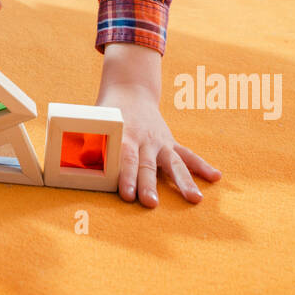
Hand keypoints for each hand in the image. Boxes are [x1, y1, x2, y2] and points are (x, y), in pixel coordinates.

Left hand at [100, 79, 221, 207]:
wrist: (130, 91)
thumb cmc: (107, 114)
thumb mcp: (96, 124)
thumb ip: (90, 144)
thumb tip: (78, 162)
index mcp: (124, 134)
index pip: (125, 158)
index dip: (126, 176)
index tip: (127, 195)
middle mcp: (145, 140)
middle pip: (147, 165)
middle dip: (149, 186)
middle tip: (151, 204)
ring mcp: (160, 141)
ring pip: (173, 163)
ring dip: (184, 182)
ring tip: (195, 199)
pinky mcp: (170, 142)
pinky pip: (188, 155)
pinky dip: (202, 166)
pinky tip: (217, 177)